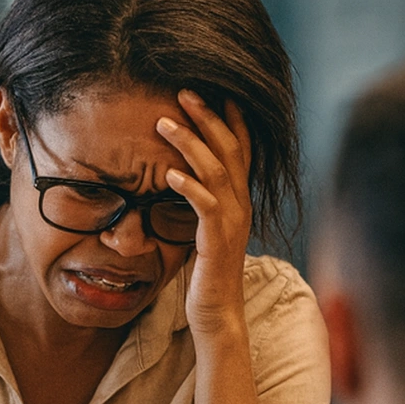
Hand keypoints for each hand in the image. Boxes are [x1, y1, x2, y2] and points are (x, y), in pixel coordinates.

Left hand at [156, 91, 253, 337]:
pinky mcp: (217, 241)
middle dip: (208, 117)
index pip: (241, 149)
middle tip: (184, 91)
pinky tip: (169, 174)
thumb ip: (202, 202)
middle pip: (231, 149)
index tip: (213, 89)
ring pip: (217, 171)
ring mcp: (232, 222)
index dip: (230, 118)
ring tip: (163, 123)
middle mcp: (241, 205)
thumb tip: (182, 176)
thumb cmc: (205, 273)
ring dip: (190, 143)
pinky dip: (189, 186)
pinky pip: (206, 206)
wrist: (218, 314)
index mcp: (239, 199)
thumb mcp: (204, 229)